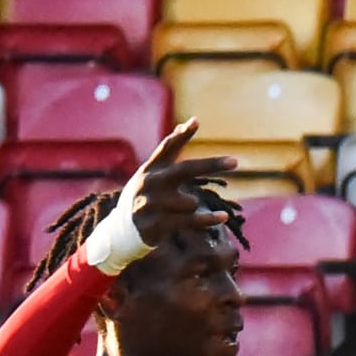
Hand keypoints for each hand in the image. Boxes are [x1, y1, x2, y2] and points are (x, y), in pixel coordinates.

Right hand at [127, 120, 237, 248]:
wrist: (120, 232)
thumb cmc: (143, 196)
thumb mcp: (151, 172)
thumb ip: (170, 150)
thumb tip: (189, 123)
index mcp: (149, 169)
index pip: (166, 148)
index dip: (181, 136)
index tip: (196, 123)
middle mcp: (149, 184)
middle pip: (184, 170)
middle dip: (210, 165)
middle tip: (235, 162)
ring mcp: (152, 204)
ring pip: (190, 202)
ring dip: (192, 207)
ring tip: (180, 210)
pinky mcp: (157, 224)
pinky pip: (190, 220)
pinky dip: (208, 219)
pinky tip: (222, 217)